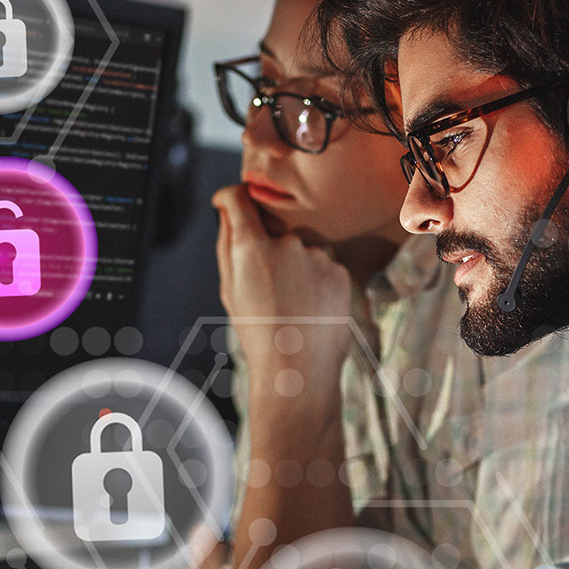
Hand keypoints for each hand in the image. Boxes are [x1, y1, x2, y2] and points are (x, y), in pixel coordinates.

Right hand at [213, 186, 352, 408]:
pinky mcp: (341, 272)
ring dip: (297, 265)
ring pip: (303, 249)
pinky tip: (310, 307)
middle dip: (270, 246)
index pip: (240, 198)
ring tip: (292, 303)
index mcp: (252, 247)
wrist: (298, 371)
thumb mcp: (229, 288)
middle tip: (267, 286)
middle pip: (276, 228)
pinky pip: (325, 266)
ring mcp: (319, 257)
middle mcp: (288, 244)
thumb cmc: (258, 332)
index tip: (229, 201)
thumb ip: (226, 242)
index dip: (232, 197)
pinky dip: (317, 281)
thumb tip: (227, 208)